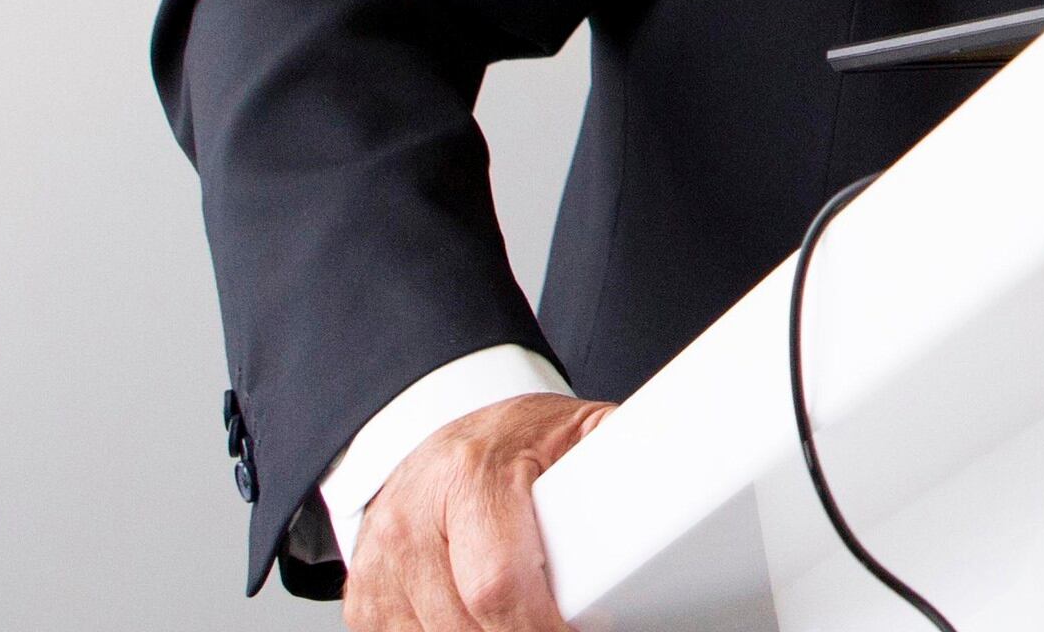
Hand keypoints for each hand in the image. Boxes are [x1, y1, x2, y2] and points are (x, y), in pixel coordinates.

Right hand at [344, 393, 613, 631]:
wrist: (433, 433)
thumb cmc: (509, 440)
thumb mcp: (574, 430)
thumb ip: (619, 454)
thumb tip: (677, 475)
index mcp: (470, 477)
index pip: (499, 583)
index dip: (540, 627)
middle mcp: (411, 523)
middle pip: (467, 625)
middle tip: (562, 627)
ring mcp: (380, 567)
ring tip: (533, 620)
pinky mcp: (366, 602)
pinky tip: (486, 624)